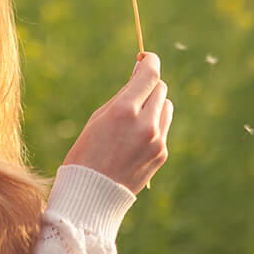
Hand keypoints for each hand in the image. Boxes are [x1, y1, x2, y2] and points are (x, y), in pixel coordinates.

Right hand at [62, 52, 172, 194]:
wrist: (92, 195)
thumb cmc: (87, 151)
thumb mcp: (99, 117)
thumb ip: (123, 95)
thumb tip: (139, 75)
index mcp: (124, 110)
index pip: (150, 74)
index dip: (150, 61)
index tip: (147, 58)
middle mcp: (146, 123)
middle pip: (160, 88)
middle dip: (149, 85)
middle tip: (135, 91)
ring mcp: (157, 140)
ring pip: (166, 106)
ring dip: (154, 104)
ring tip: (135, 117)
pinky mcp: (162, 154)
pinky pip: (163, 127)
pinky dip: (154, 125)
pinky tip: (135, 138)